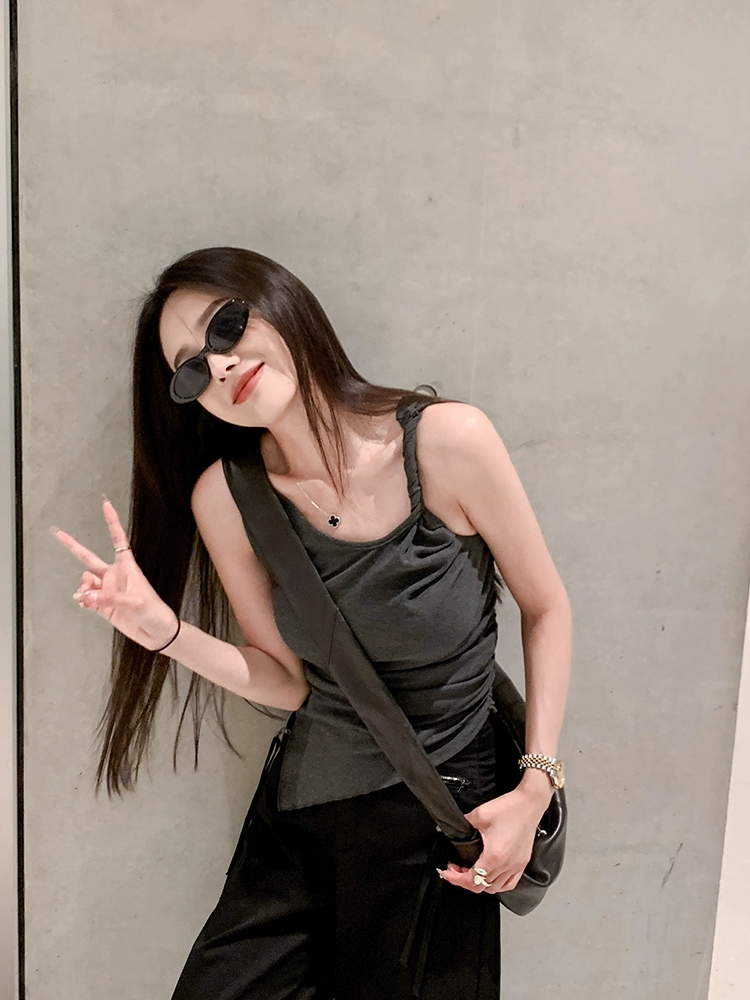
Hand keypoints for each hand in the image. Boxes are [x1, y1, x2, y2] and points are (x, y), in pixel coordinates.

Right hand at [51, 497, 178, 650]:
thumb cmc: (154, 611)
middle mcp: (114, 576)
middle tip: (58, 534)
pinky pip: (86, 598)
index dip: (112, 523)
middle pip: (89, 559)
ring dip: (82, 587)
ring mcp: (107, 591)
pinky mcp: (103, 606)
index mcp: (127, 567)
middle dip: (73, 546)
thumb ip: (109, 598)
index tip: (106, 505)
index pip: (118, 540)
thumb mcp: (135, 602)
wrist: (158, 633)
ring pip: (85, 582)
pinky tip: (85, 603)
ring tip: (87, 597)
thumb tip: (84, 595)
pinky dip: (83, 600)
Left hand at [437, 784, 548, 893]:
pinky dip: (497, 884)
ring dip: (480, 883)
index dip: (455, 878)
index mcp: (494, 855)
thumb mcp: (479, 814)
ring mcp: (516, 866)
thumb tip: (453, 828)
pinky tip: (491, 877)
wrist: (529, 804)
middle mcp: (506, 865)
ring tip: (471, 873)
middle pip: (481, 885)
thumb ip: (464, 824)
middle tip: (455, 870)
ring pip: (495, 888)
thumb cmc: (510, 808)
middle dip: (464, 881)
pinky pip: (509, 883)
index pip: (471, 878)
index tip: (447, 872)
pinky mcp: (522, 863)